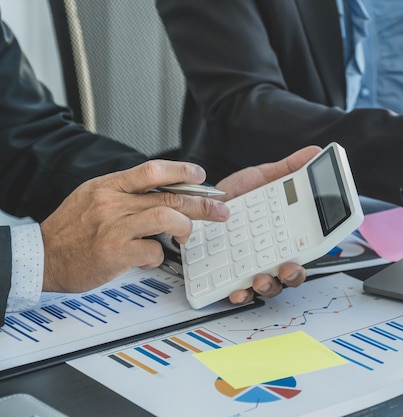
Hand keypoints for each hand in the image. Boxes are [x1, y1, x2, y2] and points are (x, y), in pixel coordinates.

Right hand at [40, 160, 229, 292]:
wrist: (41, 258)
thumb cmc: (70, 231)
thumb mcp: (92, 198)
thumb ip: (125, 193)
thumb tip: (163, 194)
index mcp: (108, 186)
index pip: (152, 170)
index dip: (182, 171)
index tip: (201, 177)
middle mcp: (112, 203)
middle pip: (170, 197)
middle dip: (202, 203)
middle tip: (220, 210)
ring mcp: (114, 227)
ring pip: (167, 218)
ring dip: (185, 228)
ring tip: (184, 236)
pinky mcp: (116, 253)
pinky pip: (154, 251)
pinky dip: (159, 256)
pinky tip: (150, 258)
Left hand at [215, 145, 321, 303]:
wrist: (198, 202)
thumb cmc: (237, 194)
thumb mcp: (262, 177)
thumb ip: (288, 168)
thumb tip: (314, 153)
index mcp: (286, 234)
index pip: (306, 247)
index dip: (315, 249)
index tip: (314, 247)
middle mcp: (271, 254)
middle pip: (291, 273)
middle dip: (293, 275)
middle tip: (288, 266)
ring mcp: (251, 266)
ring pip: (268, 286)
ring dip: (269, 285)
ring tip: (260, 277)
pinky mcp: (229, 274)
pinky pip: (238, 290)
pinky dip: (240, 293)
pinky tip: (237, 288)